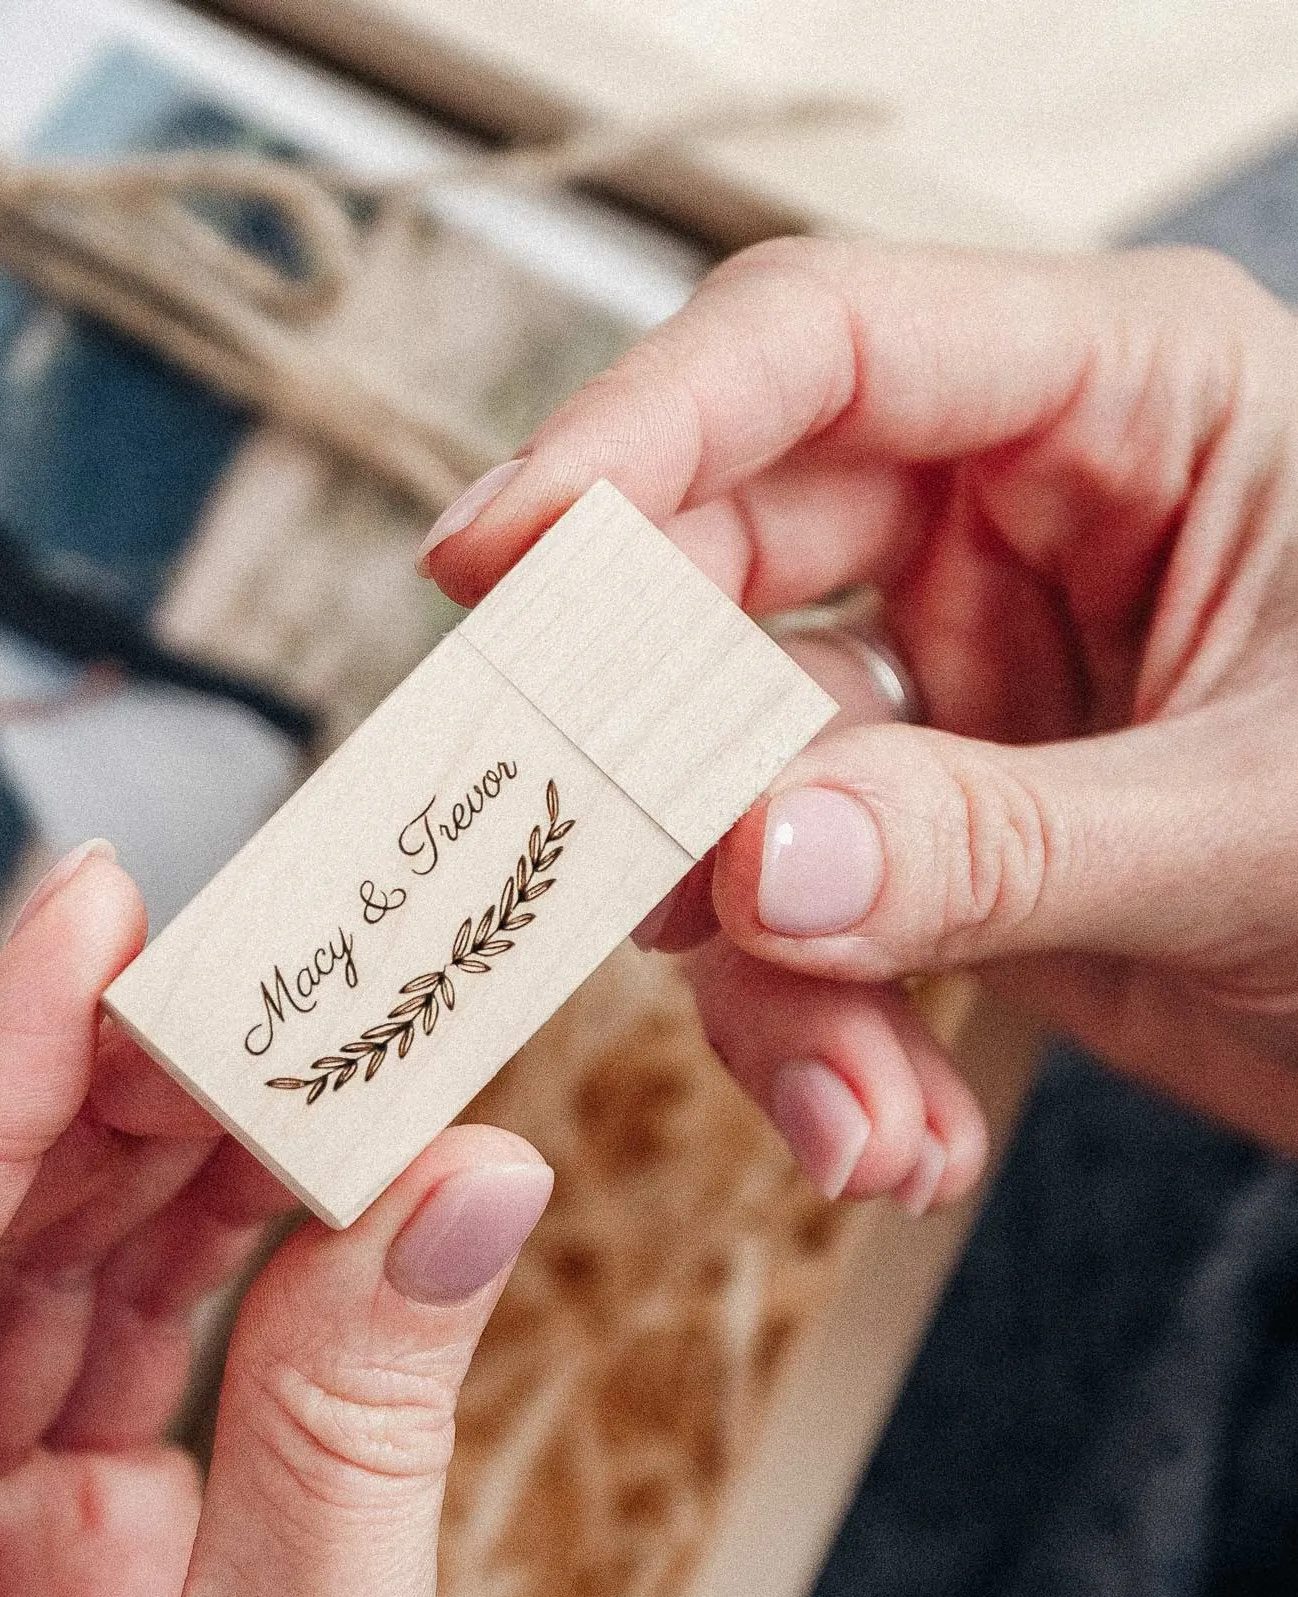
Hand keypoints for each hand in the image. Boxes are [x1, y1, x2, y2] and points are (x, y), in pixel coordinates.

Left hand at [0, 844, 551, 1596]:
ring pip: (21, 1284)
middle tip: (209, 952)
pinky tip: (290, 1148)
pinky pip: (115, 1342)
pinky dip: (206, 1237)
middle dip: (70, 1099)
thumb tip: (460, 1175)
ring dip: (149, 1148)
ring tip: (275, 1024)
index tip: (79, 929)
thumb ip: (358, 1430)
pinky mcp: (54, 1552)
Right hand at [424, 240, 1297, 1208]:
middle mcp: (1005, 520)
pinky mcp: (923, 829)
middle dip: (671, 765)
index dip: (631, 437)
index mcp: (1122, 402)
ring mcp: (952, 685)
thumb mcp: (1266, 829)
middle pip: (723, 579)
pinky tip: (892, 1134)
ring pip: (737, 788)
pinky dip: (814, 1038)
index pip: (815, 350)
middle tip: (608, 884)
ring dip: (770, 975)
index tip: (488, 561)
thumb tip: (760, 862)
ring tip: (860, 1116)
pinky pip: (786, 914)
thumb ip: (1005, 842)